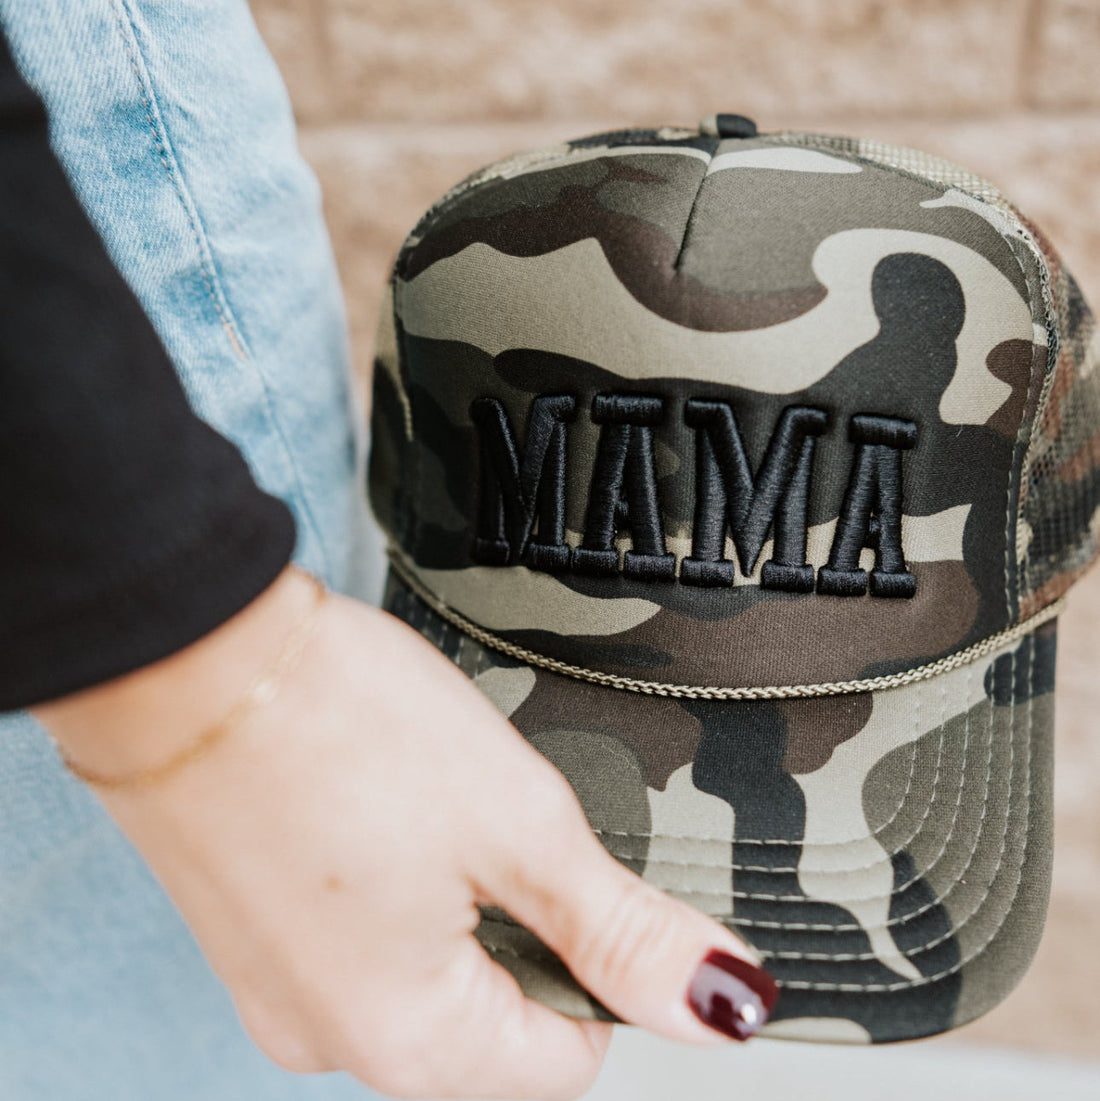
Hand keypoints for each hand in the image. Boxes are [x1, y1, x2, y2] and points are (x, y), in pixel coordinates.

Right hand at [36, 569, 770, 1099]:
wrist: (188, 654)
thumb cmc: (338, 725)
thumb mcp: (519, 827)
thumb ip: (621, 932)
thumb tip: (718, 1004)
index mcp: (406, 1041)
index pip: (566, 1060)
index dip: (598, 964)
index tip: (578, 875)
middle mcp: (328, 1039)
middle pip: (492, 1020)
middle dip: (523, 925)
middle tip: (497, 821)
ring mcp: (278, 987)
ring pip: (425, 971)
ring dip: (456, 897)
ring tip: (428, 802)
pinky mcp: (252, 932)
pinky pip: (358, 936)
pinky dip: (392, 882)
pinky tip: (380, 806)